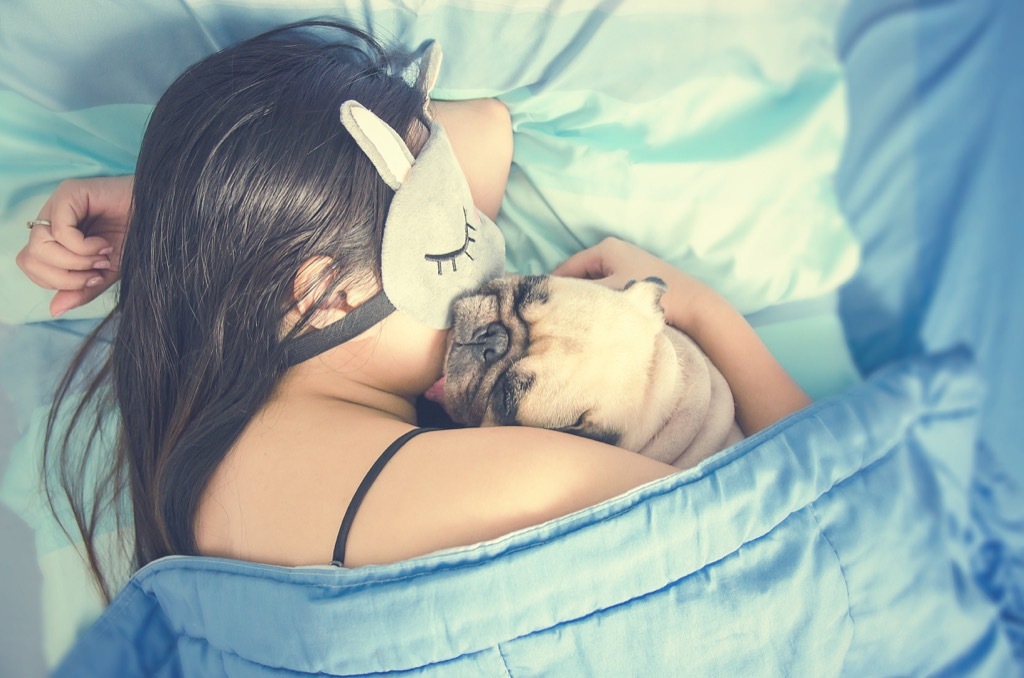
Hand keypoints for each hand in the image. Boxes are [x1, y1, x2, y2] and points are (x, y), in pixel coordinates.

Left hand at [16, 176, 132, 316]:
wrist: (162, 218)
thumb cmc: (137, 239)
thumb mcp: (106, 273)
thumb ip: (81, 290)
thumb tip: (54, 310)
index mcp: (55, 235)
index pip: (31, 264)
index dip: (56, 281)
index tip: (93, 279)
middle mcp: (51, 217)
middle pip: (29, 258)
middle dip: (63, 277)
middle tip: (95, 272)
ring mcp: (58, 204)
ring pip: (39, 246)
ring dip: (75, 261)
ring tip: (102, 257)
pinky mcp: (70, 192)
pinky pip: (60, 231)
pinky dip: (83, 247)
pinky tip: (104, 244)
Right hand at [555, 237, 809, 433]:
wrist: (696, 307)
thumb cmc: (652, 298)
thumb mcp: (609, 297)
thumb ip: (578, 298)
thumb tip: (550, 305)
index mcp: (604, 248)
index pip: (564, 269)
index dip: (552, 291)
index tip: (540, 313)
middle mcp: (614, 251)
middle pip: (579, 278)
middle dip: (570, 298)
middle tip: (557, 322)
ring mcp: (627, 265)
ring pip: (594, 287)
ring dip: (587, 304)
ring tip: (577, 325)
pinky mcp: (637, 281)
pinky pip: (609, 293)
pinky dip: (602, 305)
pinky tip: (599, 324)